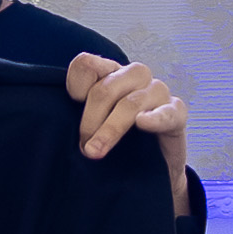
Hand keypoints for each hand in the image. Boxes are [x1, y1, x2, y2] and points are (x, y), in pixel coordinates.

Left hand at [65, 53, 190, 207]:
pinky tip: (143, 124)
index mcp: (111, 73)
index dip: (74, 87)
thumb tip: (55, 120)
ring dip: (110, 129)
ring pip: (130, 104)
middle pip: (105, 89)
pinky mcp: (177, 113)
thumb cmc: (120, 142)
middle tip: (84, 148)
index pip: (86, 64)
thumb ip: (79, 114)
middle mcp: (135, 76)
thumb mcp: (94, 125)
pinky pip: (167, 112)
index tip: (71, 110)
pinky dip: (154, 118)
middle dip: (90, 120)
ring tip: (95, 152)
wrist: (154, 169)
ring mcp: (158, 92)